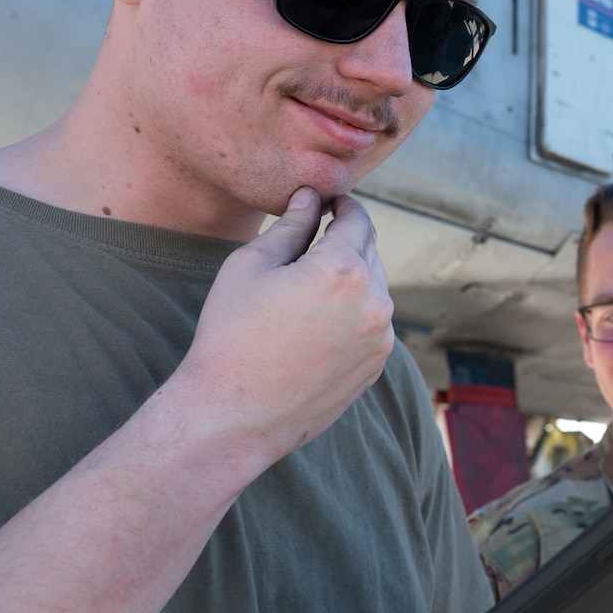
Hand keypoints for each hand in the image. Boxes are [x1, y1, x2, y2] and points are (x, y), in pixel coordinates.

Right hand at [171, 190, 394, 465]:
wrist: (233, 416)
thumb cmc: (230, 335)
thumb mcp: (251, 266)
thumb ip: (291, 226)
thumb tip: (311, 197)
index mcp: (344, 269)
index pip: (357, 218)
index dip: (342, 204)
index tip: (329, 200)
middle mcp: (375, 303)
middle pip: (370, 251)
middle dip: (346, 239)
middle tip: (314, 238)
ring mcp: (381, 339)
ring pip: (374, 289)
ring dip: (351, 278)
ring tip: (309, 287)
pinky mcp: (377, 366)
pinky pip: (373, 324)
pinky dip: (354, 313)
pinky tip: (317, 323)